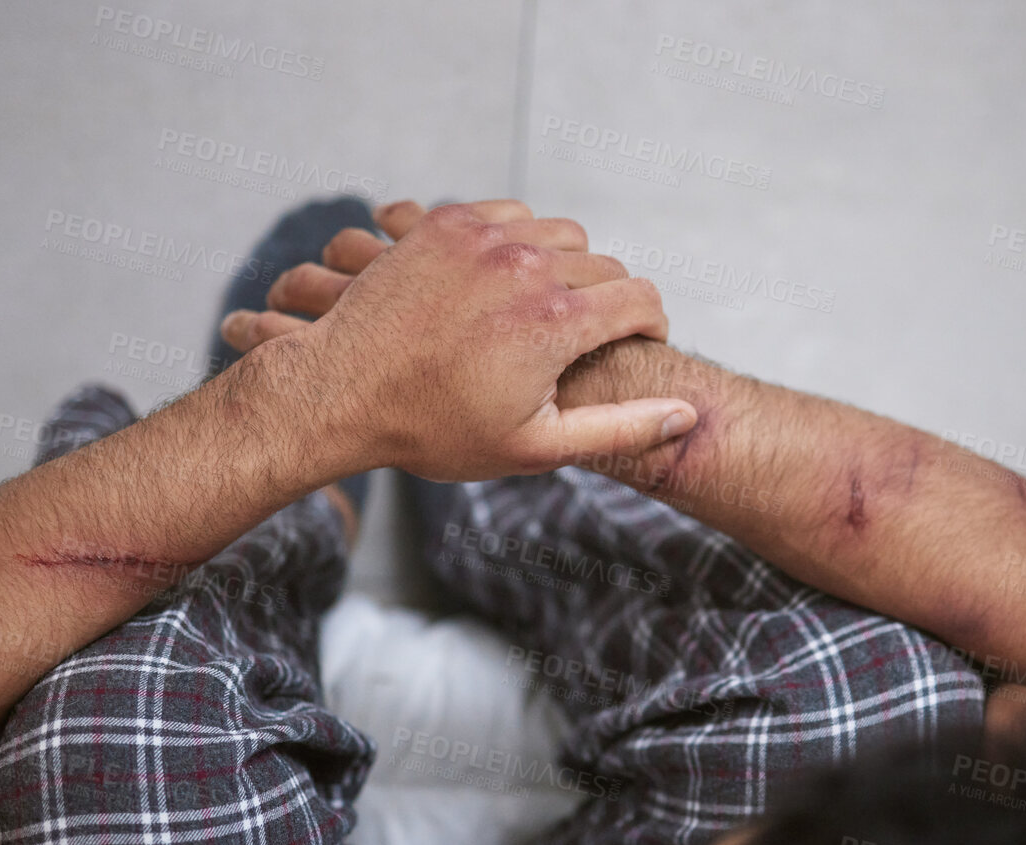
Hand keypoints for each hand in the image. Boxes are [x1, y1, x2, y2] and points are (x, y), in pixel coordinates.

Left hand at [224, 200, 696, 480]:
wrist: (340, 392)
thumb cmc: (436, 430)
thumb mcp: (535, 447)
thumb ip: (619, 429)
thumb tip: (685, 413)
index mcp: (558, 322)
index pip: (641, 299)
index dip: (650, 326)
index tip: (639, 343)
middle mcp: (528, 267)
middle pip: (604, 265)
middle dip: (608, 301)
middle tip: (585, 339)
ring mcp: (484, 238)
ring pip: (560, 234)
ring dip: (566, 267)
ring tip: (546, 310)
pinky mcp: (446, 223)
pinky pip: (511, 216)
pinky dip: (520, 243)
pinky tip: (507, 281)